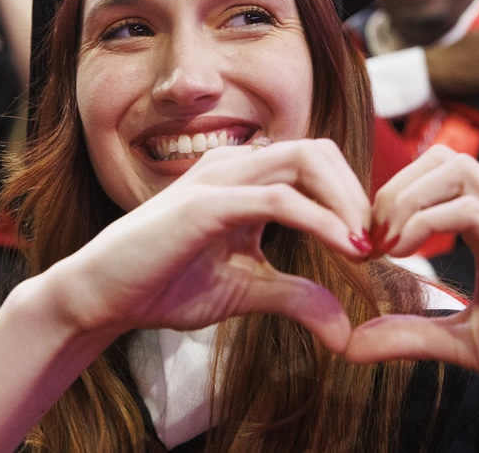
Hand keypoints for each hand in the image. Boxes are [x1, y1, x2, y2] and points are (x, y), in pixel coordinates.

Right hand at [45, 139, 372, 352]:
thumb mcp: (247, 291)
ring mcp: (219, 178)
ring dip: (347, 201)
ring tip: (365, 243)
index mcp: (245, 178)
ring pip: (305, 161)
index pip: (316, 163)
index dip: (352, 197)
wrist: (101, 296)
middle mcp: (234, 165)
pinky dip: (320, 221)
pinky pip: (279, 199)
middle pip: (319, 151)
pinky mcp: (206, 204)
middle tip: (377, 240)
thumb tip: (343, 327)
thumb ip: (296, 296)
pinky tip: (344, 247)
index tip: (373, 243)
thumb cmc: (164, 284)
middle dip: (359, 191)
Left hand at [348, 147, 478, 448]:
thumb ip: (413, 335)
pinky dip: (425, 223)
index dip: (389, 201)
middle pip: (439, 158)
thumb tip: (353, 344)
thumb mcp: (467, 342)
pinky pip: (470, 208)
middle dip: (390, 191)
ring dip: (404, 199)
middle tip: (367, 240)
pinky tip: (404, 254)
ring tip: (383, 245)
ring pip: (452, 168)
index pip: (434, 176)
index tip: (363, 248)